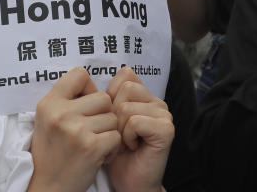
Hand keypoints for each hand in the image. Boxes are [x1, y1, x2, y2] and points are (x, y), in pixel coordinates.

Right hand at [28, 68, 120, 191]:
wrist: (49, 187)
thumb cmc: (53, 151)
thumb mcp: (49, 120)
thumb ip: (67, 99)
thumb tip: (92, 83)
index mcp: (49, 104)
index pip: (80, 74)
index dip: (88, 88)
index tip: (85, 104)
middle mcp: (61, 114)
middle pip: (103, 97)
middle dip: (103, 114)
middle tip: (91, 131)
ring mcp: (76, 130)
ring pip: (113, 117)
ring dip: (108, 132)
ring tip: (94, 143)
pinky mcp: (91, 147)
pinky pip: (117, 135)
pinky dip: (113, 147)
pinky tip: (100, 154)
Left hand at [105, 67, 174, 191]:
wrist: (131, 182)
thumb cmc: (117, 154)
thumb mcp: (108, 122)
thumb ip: (108, 99)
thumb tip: (90, 79)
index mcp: (145, 97)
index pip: (125, 76)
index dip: (111, 97)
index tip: (112, 119)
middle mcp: (157, 102)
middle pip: (125, 88)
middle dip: (114, 114)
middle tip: (119, 134)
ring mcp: (164, 114)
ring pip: (127, 107)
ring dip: (119, 129)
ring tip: (125, 142)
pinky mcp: (166, 129)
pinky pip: (135, 122)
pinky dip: (127, 137)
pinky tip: (132, 147)